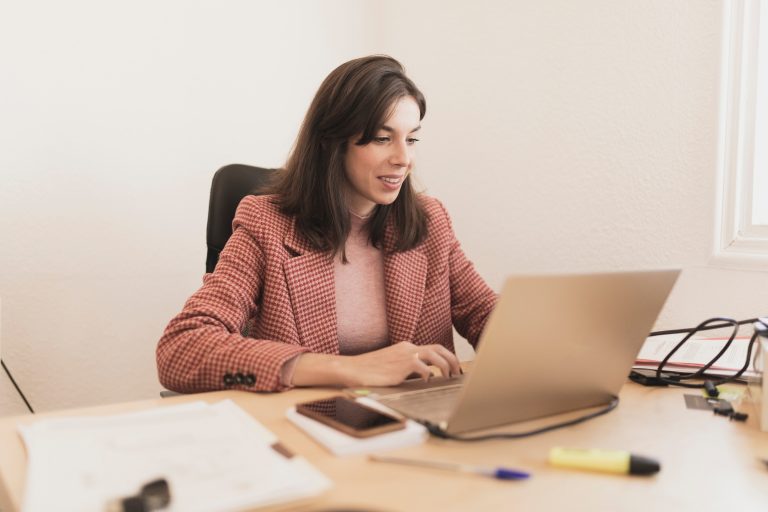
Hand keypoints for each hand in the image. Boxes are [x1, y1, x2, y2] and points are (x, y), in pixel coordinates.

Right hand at [340, 341, 461, 386]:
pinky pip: (423, 367)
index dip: (446, 358)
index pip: (432, 348)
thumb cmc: (370, 371)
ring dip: (446, 365)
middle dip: (452, 359)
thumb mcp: (392, 366)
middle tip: (458, 372)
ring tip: (449, 377)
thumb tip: (422, 377)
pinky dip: (430, 373)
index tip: (452, 368)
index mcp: (406, 348)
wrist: (353, 369)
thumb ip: (406, 368)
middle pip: (438, 348)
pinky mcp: (401, 365)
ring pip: (435, 354)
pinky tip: (428, 381)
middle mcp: (408, 348)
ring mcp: (405, 355)